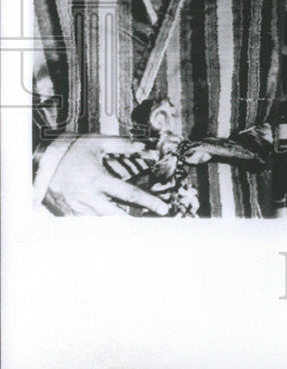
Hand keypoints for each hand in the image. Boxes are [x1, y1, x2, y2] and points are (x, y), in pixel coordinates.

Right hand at [43, 136, 170, 215]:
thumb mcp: (97, 143)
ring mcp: (77, 207)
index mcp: (98, 180)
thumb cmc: (71, 151)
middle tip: (150, 222)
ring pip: (101, 223)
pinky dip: (99, 225)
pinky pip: (86, 223)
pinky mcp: (68, 213)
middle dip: (134, 221)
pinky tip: (110, 225)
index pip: (129, 193)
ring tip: (134, 225)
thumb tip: (146, 146)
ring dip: (117, 224)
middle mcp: (88, 197)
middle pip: (116, 216)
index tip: (164, 208)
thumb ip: (123, 146)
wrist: (41, 161)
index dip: (148, 201)